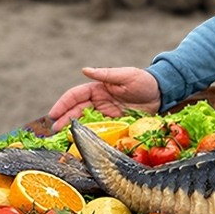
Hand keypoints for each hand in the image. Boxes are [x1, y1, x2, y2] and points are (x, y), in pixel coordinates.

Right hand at [47, 67, 161, 133]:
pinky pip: (99, 130)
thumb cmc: (144, 82)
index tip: (53, 114)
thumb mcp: (126, 75)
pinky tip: (82, 143)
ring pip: (84, 121)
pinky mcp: (114, 123)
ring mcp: (105, 113)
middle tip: (54, 131)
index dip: (63, 104)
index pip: (75, 96)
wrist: (161, 95)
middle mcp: (98, 101)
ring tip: (62, 138)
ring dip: (73, 129)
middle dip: (63, 120)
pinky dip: (89, 135)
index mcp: (98, 88)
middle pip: (76, 110)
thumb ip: (106, 74)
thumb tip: (85, 70)